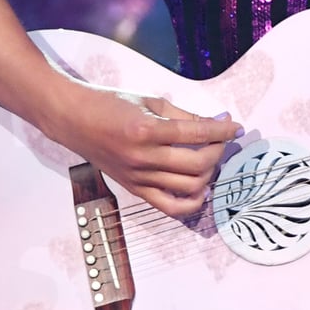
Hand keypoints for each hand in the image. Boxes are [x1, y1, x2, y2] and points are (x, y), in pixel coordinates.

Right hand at [53, 87, 241, 217]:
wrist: (74, 120)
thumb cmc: (110, 105)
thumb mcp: (150, 102)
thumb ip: (184, 115)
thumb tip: (216, 123)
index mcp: (147, 130)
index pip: (197, 134)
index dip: (222, 131)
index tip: (235, 127)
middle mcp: (143, 158)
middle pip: (197, 164)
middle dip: (218, 152)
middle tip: (221, 140)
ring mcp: (138, 177)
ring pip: (188, 186)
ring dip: (209, 173)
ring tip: (211, 159)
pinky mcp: (134, 189)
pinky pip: (170, 207)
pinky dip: (192, 203)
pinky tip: (202, 190)